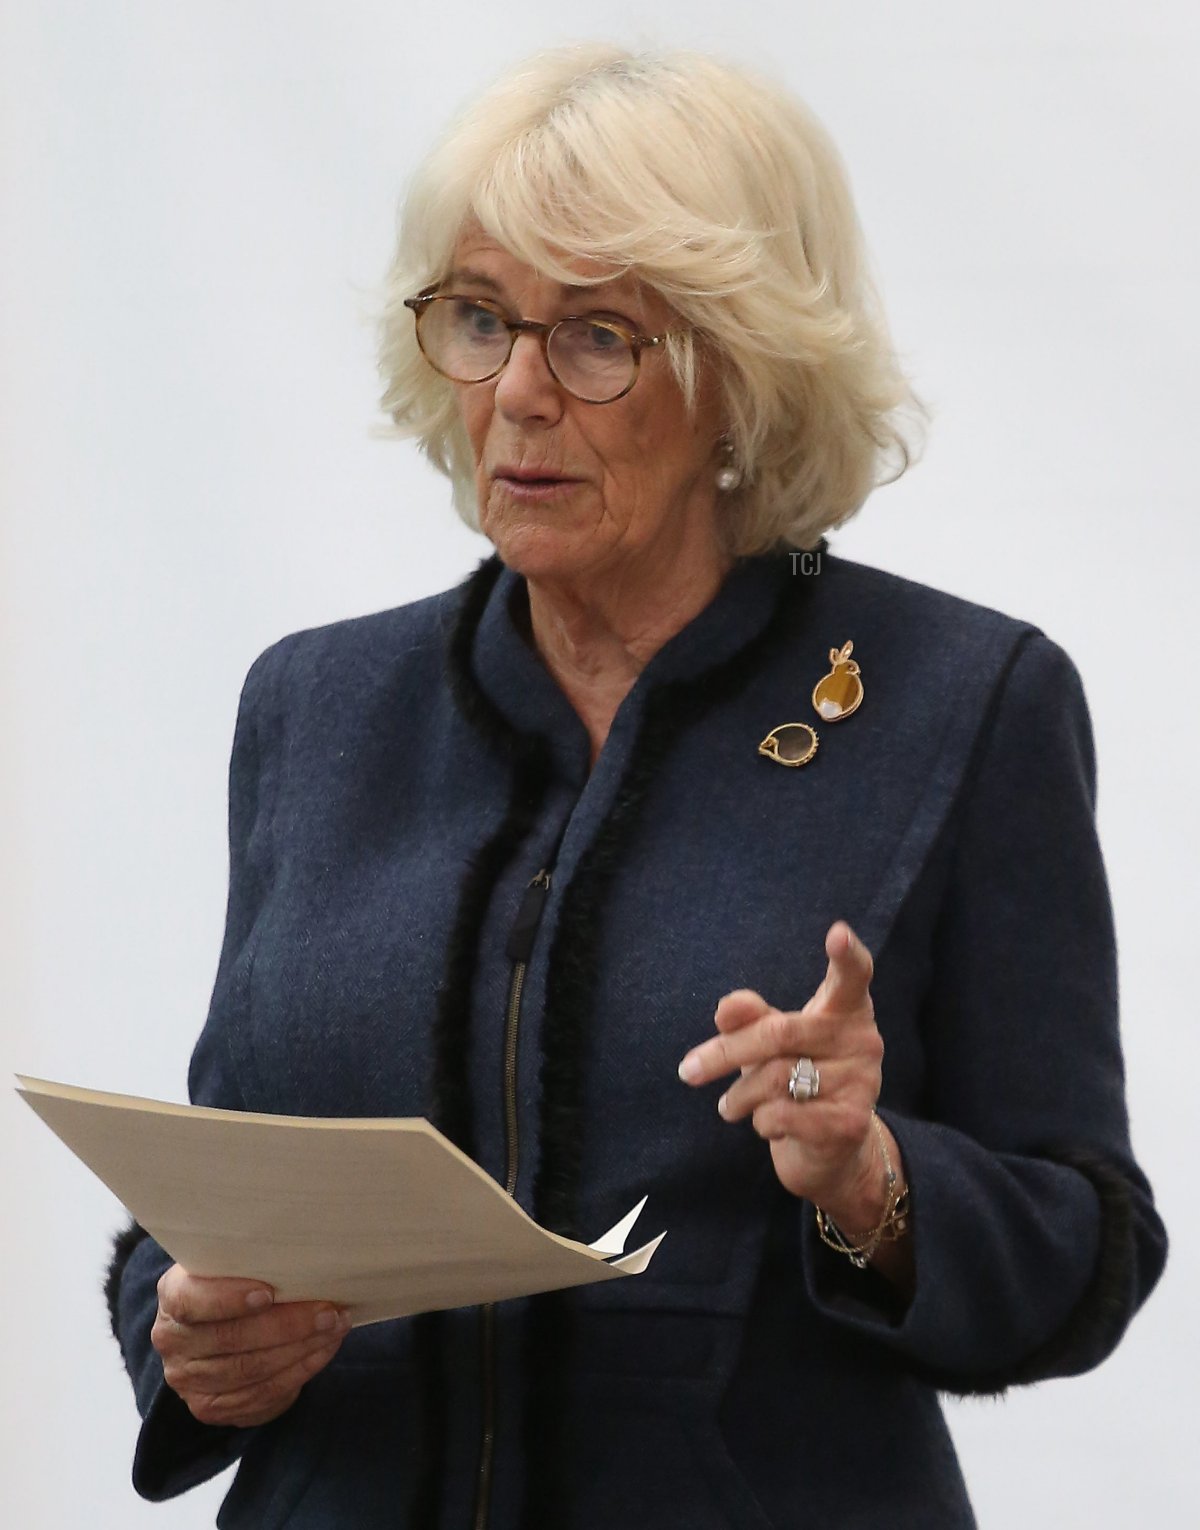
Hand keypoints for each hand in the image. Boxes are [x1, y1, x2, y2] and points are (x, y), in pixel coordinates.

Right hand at [152, 1265, 351, 1427]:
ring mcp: (188, 1380)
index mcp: (173, 1297)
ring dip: (301, 1349)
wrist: (216, 1324)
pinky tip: (323, 1351)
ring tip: (335, 1327)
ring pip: (251, 1370)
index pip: (192, 1301)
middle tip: (329, 1311)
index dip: (228, 1299)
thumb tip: (304, 1257)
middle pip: (232, 1339)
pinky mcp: (210, 1407)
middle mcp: (173, 1342)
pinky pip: (260, 1395)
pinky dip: (299, 1372)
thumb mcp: (232, 1264)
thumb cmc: (235, 1282)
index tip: (268, 1293)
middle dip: (288, 1325)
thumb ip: (252, 1262)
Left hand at [678, 921, 890, 1222]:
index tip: (838, 932)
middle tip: (689, 1071)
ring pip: (775, 1078)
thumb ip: (750, 1018)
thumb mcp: (771, 1042)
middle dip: (725, 1053)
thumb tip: (725, 1009)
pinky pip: (783, 1114)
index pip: (853, 975)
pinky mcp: (851, 1122)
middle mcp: (863, 1040)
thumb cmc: (797, 1079)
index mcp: (846, 1009)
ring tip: (730, 1106)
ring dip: (740, 1096)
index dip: (847, 955)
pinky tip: (765, 1124)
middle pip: (779, 1032)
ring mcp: (862, 1081)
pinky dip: (761, 1122)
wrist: (831, 1152)